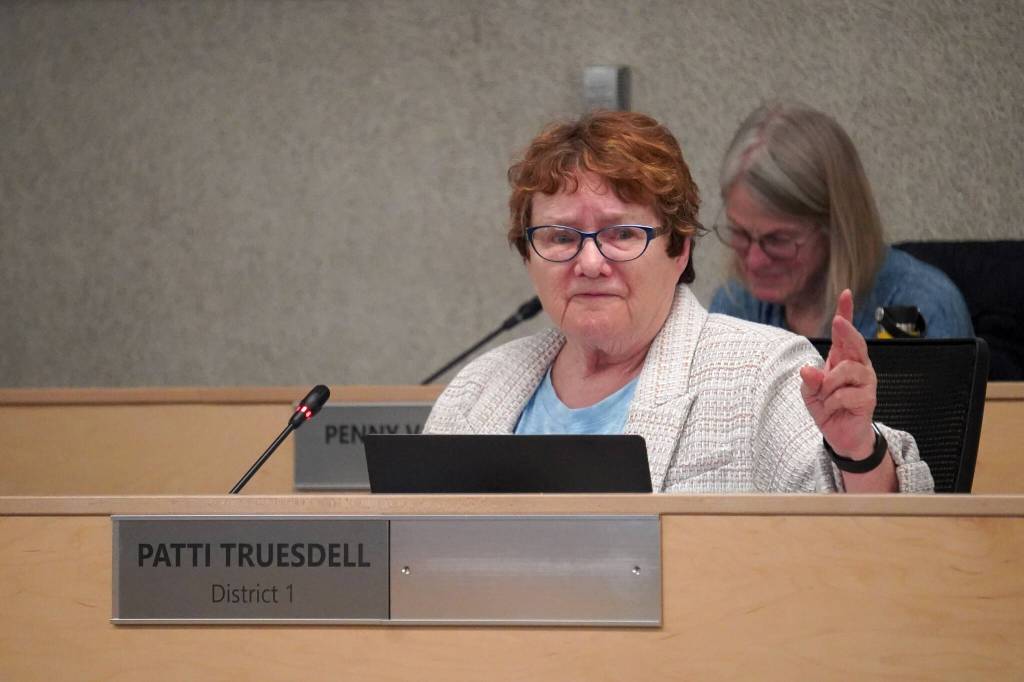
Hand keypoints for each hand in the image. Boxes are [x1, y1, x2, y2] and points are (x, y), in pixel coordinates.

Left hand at [799, 289, 876, 458]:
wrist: (841, 435)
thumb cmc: (828, 408)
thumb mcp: (810, 393)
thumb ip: (809, 380)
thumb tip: (808, 369)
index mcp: (842, 359)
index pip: (844, 333)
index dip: (846, 312)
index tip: (845, 293)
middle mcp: (857, 365)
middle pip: (855, 342)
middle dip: (846, 330)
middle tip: (838, 322)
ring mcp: (866, 380)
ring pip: (845, 370)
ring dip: (828, 385)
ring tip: (827, 398)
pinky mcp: (869, 398)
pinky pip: (845, 393)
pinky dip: (832, 402)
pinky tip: (835, 408)